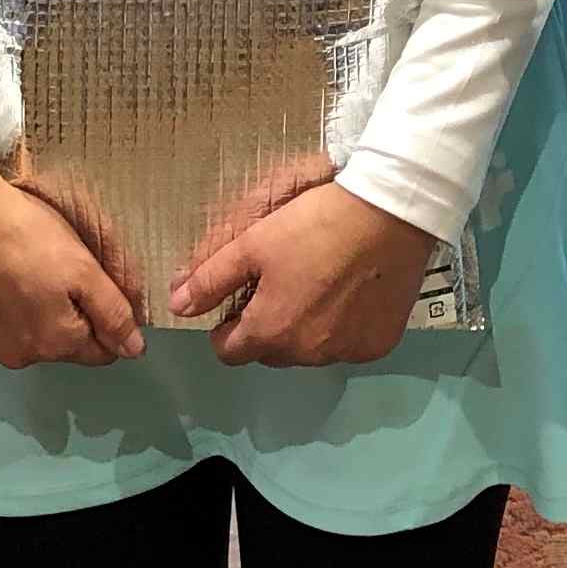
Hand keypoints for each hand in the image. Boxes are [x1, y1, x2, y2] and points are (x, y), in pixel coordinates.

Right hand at [0, 152, 145, 367]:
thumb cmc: (27, 236)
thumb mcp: (84, 269)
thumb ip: (113, 313)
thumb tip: (135, 350)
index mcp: (56, 343)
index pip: (100, 352)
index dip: (106, 322)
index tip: (94, 288)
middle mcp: (19, 357)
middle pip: (60, 345)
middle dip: (67, 316)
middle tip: (55, 271)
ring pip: (22, 339)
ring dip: (29, 315)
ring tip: (20, 271)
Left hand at [173, 179, 438, 366]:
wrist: (390, 213)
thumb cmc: (315, 225)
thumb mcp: (253, 244)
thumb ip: (212, 280)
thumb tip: (176, 307)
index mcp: (271, 332)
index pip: (230, 353)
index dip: (225, 329)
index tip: (237, 303)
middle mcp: (307, 354)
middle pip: (271, 353)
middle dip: (266, 328)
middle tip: (280, 287)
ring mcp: (347, 352)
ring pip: (311, 351)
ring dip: (306, 331)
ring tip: (317, 287)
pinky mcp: (378, 344)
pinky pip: (348, 345)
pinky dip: (344, 328)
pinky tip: (351, 294)